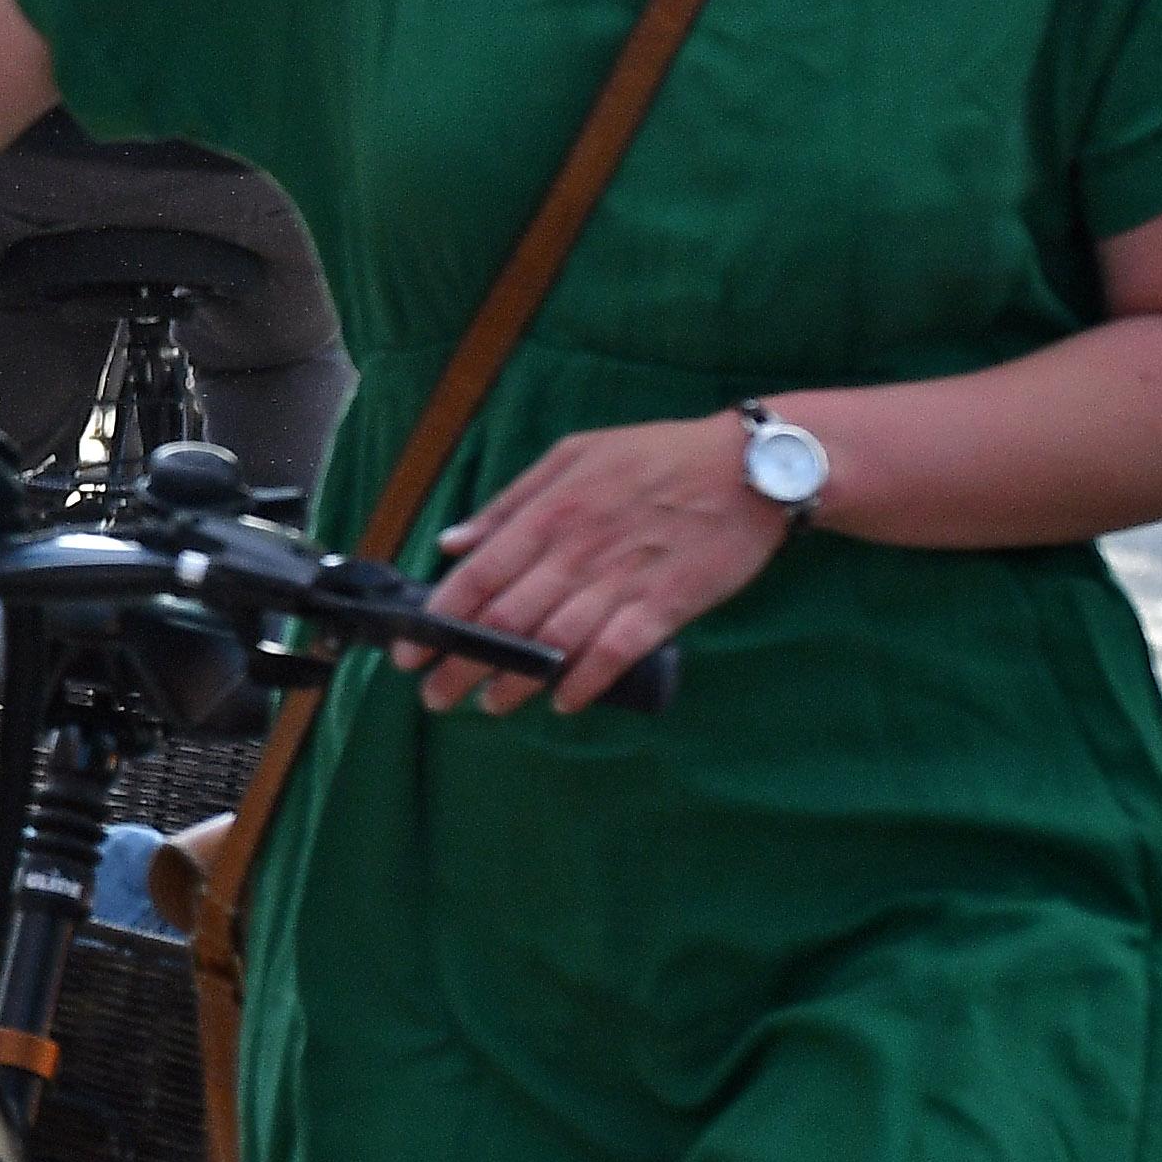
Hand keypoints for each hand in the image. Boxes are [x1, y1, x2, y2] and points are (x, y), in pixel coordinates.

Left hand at [418, 415, 786, 714]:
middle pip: (505, 618)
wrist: (751, 467)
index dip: (438, 618)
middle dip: (462, 663)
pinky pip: (615, 652)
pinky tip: (563, 704)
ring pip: (553, 642)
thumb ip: (510, 501)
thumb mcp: (573, 456)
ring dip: (515, 681)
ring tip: (488, 706)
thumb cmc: (657, 456)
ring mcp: (621, 581)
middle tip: (436, 695)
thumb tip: (452, 540)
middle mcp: (576, 551)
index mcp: (548, 513)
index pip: (477, 576)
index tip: (410, 651)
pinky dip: (586, 682)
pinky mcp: (666, 606)